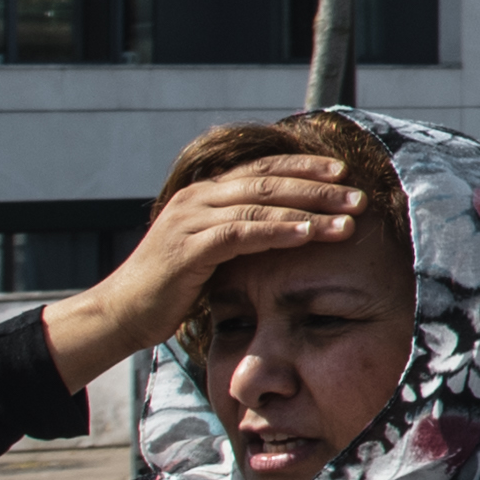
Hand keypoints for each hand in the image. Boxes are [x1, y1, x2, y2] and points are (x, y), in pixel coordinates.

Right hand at [40, 156, 377, 384]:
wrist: (121, 313)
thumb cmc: (170, 288)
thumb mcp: (210, 252)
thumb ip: (240, 233)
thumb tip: (286, 229)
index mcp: (204, 194)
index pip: (262, 169)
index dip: (304, 166)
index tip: (342, 170)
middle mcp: (198, 199)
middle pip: (268, 182)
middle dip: (318, 186)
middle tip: (357, 195)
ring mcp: (191, 221)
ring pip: (261, 205)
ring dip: (309, 210)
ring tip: (347, 219)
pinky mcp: (188, 249)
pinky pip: (242, 233)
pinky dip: (278, 231)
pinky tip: (308, 233)